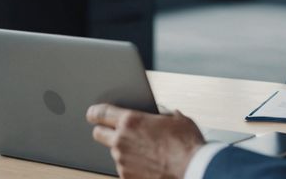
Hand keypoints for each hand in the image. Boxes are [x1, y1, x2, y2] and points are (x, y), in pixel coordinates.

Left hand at [87, 103, 204, 178]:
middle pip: (98, 134)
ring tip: (148, 152)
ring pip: (116, 152)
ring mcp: (122, 161)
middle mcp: (121, 141)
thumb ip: (163, 115)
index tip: (93, 114)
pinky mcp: (126, 177)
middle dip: (104, 131)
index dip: (95, 112)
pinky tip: (150, 164)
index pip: (101, 113)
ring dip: (126, 151)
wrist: (192, 170)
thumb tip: (162, 115)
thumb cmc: (187, 145)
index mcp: (131, 121)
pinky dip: (134, 166)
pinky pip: (125, 168)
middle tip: (116, 132)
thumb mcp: (177, 119)